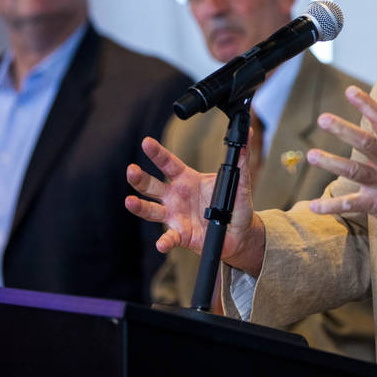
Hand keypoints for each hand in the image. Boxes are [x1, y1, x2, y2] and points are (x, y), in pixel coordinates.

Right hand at [125, 136, 265, 274]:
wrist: (239, 234)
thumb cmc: (234, 205)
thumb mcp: (239, 181)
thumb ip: (240, 158)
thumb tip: (247, 132)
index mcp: (187, 180)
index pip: (168, 163)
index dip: (157, 153)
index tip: (146, 142)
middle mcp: (176, 197)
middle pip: (151, 185)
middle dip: (139, 178)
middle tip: (131, 170)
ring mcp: (175, 216)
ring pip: (151, 210)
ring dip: (139, 206)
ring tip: (129, 201)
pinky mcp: (180, 235)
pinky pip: (169, 238)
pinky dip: (164, 241)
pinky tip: (161, 244)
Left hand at [306, 86, 376, 251]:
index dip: (367, 105)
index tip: (349, 91)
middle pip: (366, 143)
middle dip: (344, 130)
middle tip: (323, 118)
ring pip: (354, 171)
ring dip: (331, 163)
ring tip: (311, 155)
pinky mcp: (375, 204)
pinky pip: (350, 205)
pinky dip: (331, 206)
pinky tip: (312, 205)